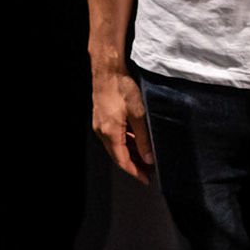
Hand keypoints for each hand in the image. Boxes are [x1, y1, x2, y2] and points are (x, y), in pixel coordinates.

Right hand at [91, 68, 154, 183]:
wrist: (107, 70)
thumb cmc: (121, 88)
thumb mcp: (139, 115)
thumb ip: (144, 138)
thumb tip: (149, 157)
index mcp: (110, 134)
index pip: (123, 162)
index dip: (135, 172)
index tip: (146, 179)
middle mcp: (102, 132)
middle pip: (118, 156)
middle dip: (134, 165)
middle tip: (149, 170)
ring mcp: (100, 125)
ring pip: (116, 146)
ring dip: (130, 153)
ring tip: (145, 157)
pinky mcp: (101, 118)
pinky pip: (113, 137)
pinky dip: (125, 142)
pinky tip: (135, 141)